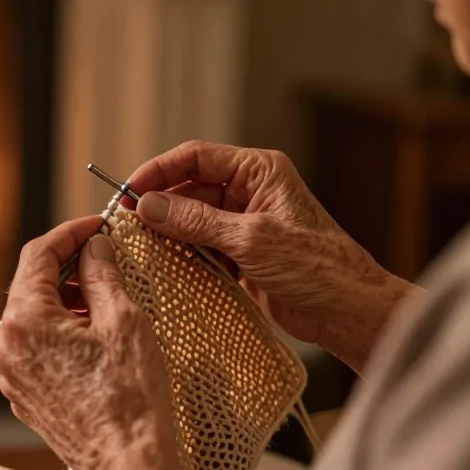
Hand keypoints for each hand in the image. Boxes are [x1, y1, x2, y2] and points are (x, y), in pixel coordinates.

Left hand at [0, 218, 196, 469]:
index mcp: (24, 322)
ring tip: (107, 299)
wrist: (128, 466)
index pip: (37, 255)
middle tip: (105, 256)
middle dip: (68, 267)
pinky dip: (62, 332)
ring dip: (66, 301)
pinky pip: (38, 349)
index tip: (96, 227)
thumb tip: (95, 248)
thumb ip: (102, 274)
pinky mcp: (26, 396)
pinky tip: (96, 336)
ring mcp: (13, 376)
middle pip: (31, 286)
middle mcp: (8, 347)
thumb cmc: (130, 400)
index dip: (69, 234)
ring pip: (35, 318)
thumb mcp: (124, 320)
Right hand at [129, 142, 415, 373]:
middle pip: (189, 188)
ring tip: (137, 247)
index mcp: (258, 171)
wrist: (346, 310)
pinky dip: (181, 256)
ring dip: (167, 233)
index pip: (195, 158)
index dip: (158, 171)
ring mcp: (243, 223)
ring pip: (190, 220)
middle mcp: (249, 191)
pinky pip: (200, 247)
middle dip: (157, 205)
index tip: (127, 191)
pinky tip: (162, 267)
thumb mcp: (250, 239)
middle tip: (124, 224)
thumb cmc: (315, 267)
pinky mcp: (240, 254)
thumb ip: (196, 221)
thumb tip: (147, 206)